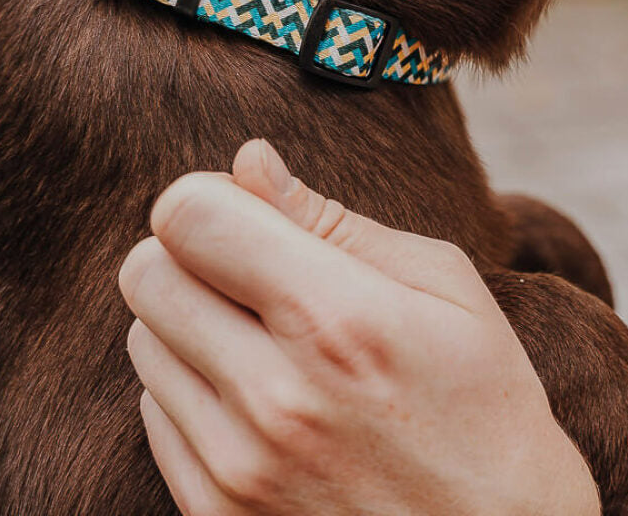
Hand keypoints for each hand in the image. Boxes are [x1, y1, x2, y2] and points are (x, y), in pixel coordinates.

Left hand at [119, 140, 599, 515]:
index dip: (211, 196)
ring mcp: (237, 468)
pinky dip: (193, 385)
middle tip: (255, 266)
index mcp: (338, 319)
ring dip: (191, 319)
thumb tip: (249, 160)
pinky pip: (153, 412)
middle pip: (148, 271)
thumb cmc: (485, 399)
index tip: (249, 210)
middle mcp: (273, 396)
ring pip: (142, 339)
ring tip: (269, 336)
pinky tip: (263, 392)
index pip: (189, 216)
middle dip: (193, 249)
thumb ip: (334, 220)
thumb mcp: (443, 285)